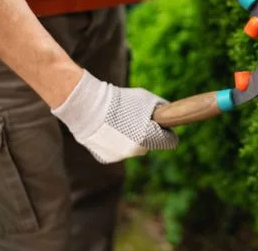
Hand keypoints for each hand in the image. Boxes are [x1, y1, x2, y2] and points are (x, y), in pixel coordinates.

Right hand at [51, 70, 177, 162]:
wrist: (87, 107)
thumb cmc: (120, 100)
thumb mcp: (146, 99)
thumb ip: (161, 108)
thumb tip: (169, 114)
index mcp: (149, 138)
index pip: (170, 142)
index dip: (167, 131)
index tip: (161, 125)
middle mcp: (136, 151)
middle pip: (150, 144)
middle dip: (148, 134)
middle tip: (136, 120)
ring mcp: (120, 156)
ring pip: (133, 148)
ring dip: (131, 138)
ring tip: (119, 122)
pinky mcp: (106, 158)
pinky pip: (117, 150)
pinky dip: (115, 142)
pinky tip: (107, 129)